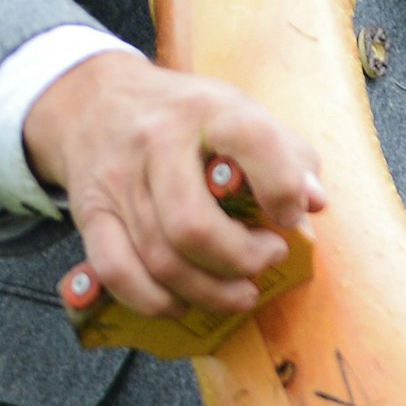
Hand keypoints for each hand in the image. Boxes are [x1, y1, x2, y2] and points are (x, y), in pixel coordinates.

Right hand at [25, 51, 325, 318]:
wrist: (95, 102)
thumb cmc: (186, 117)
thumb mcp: (240, 113)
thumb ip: (287, 153)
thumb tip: (315, 202)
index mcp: (209, 111)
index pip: (251, 141)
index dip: (281, 186)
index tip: (291, 217)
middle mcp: (157, 143)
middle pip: (193, 225)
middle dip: (241, 259)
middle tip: (269, 259)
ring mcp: (119, 181)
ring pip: (160, 258)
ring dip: (209, 291)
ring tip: (241, 293)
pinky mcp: (91, 214)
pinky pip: (117, 272)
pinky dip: (154, 301)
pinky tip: (183, 303)